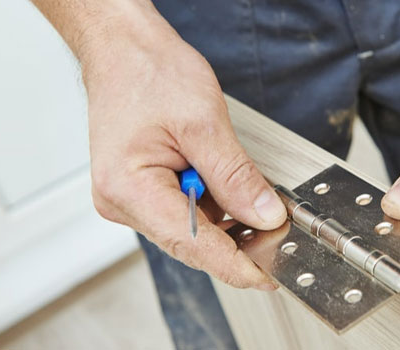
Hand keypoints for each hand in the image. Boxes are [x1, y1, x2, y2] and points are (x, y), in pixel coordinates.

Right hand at [85, 27, 285, 289]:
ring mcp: (129, 199)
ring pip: (190, 229)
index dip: (234, 264)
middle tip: (277, 229)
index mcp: (128, 188)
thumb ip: (236, 177)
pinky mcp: (140, 191)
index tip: (268, 276)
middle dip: (236, 239)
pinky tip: (227, 188)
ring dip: (225, 219)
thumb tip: (265, 215)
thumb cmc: (148, 73)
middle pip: (190, 242)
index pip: (190, 243)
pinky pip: (183, 212)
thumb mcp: (204, 123)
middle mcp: (121, 202)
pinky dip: (211, 206)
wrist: (123, 49)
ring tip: (250, 193)